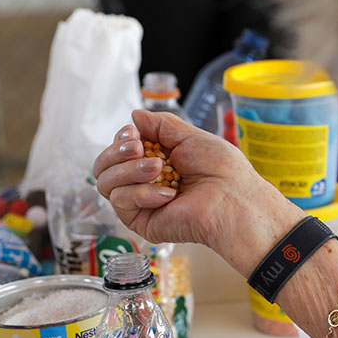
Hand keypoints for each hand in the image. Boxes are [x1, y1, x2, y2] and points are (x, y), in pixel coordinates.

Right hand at [93, 111, 302, 274]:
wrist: (233, 200)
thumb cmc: (222, 170)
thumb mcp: (190, 137)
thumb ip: (160, 125)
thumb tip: (134, 116)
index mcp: (156, 160)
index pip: (119, 150)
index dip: (120, 140)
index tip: (133, 134)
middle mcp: (144, 181)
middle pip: (103, 166)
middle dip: (117, 152)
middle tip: (138, 148)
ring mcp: (140, 202)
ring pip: (105, 182)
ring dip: (130, 170)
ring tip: (157, 168)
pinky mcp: (140, 221)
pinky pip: (121, 201)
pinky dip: (142, 193)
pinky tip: (167, 194)